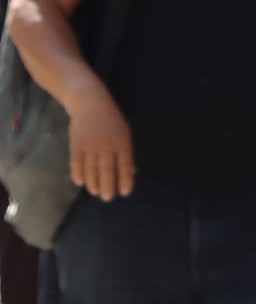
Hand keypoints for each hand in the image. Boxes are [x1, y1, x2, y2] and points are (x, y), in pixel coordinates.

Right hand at [66, 87, 134, 201]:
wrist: (90, 104)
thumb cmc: (112, 121)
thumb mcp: (125, 134)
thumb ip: (127, 153)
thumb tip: (131, 173)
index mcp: (122, 142)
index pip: (125, 165)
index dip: (125, 179)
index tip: (125, 193)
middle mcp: (106, 145)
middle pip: (107, 169)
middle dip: (108, 185)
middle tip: (108, 198)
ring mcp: (90, 145)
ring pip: (91, 168)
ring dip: (93, 182)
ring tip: (95, 192)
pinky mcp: (76, 144)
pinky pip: (76, 162)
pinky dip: (77, 173)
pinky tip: (80, 182)